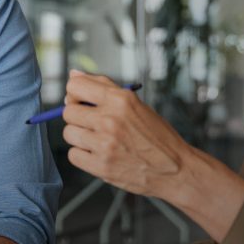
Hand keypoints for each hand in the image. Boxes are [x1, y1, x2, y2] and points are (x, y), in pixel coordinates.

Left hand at [57, 70, 201, 199]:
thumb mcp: (135, 104)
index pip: (74, 87)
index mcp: (120, 100)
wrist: (175, 169)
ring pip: (68, 133)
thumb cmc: (156, 135)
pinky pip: (74, 155)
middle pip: (68, 111)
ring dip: (80, 136)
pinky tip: (100, 153)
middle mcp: (110, 120)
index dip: (75, 94)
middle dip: (78, 116)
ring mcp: (104, 144)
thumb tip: (73, 75)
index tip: (82, 101)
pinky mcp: (101, 166)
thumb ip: (103, 87)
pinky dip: (83, 155)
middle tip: (94, 123)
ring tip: (100, 139)